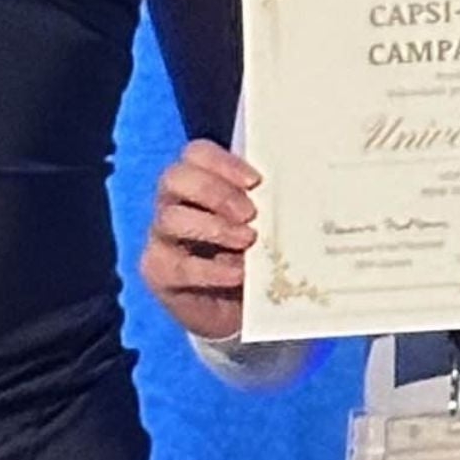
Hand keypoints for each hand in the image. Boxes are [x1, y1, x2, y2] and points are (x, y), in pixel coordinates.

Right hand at [138, 139, 259, 341]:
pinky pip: (178, 265)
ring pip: (171, 218)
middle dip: (215, 192)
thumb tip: (301, 189)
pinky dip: (211, 269)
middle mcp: (173, 202)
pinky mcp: (158, 271)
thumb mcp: (266, 223)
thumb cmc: (256, 252)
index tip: (255, 182)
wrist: (242, 306)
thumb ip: (270, 203)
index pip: (196, 154)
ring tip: (248, 241)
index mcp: (199, 181)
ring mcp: (161, 236)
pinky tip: (238, 273)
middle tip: (250, 213)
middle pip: (175, 178)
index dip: (223, 163)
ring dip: (214, 227)